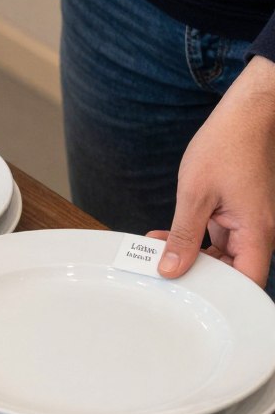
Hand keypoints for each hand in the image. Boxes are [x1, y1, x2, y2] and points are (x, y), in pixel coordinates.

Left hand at [149, 55, 274, 287]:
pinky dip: (192, 239)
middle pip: (231, 272)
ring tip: (155, 251)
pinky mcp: (235, 213)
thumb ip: (184, 236)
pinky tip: (165, 236)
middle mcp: (258, 232)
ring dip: (189, 256)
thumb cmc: (227, 146)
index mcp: (257, 233)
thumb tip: (172, 268)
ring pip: (220, 256)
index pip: (246, 282)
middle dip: (196, 275)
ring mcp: (247, 223)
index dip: (222, 297)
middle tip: (160, 271)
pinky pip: (216, 237)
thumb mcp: (195, 195)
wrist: (245, 114)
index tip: (190, 299)